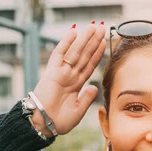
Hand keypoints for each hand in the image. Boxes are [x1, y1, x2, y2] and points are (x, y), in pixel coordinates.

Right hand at [30, 22, 105, 136]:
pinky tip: (74, 32)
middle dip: (94, 41)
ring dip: (85, 38)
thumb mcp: (79, 109)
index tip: (105, 42)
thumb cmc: (60, 121)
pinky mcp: (52, 72)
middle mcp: (70, 76)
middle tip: (103, 27)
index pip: (90, 65)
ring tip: (94, 26)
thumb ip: (87, 97)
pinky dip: (66, 43)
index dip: (98, 53)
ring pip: (76, 51)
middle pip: (85, 55)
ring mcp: (61, 72)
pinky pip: (60, 54)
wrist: (45, 124)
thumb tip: (94, 86)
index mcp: (76, 84)